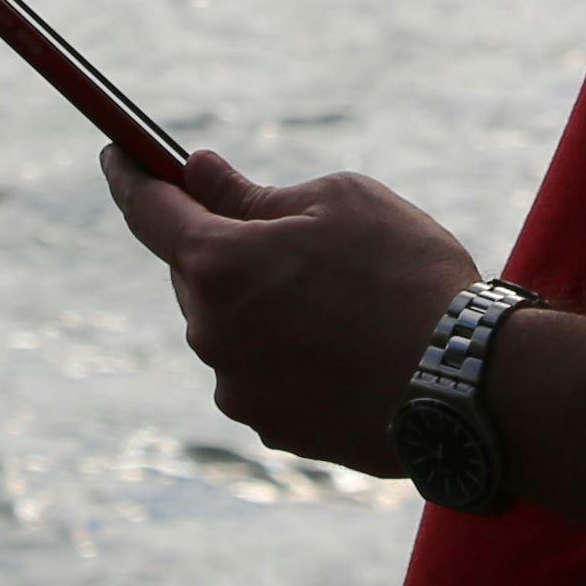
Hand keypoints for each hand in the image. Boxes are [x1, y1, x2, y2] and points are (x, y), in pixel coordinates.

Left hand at [102, 145, 476, 471]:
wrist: (466, 384)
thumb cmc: (406, 275)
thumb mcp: (338, 201)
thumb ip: (253, 194)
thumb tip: (200, 175)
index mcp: (219, 265)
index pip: (149, 212)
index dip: (130, 176)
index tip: (118, 154)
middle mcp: (212, 334)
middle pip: (196, 277)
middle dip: (229, 253)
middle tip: (293, 240)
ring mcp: (240, 391)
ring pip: (233, 330)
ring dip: (265, 309)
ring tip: (346, 304)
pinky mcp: (275, 431)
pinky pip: (265, 376)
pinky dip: (291, 356)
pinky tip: (350, 349)